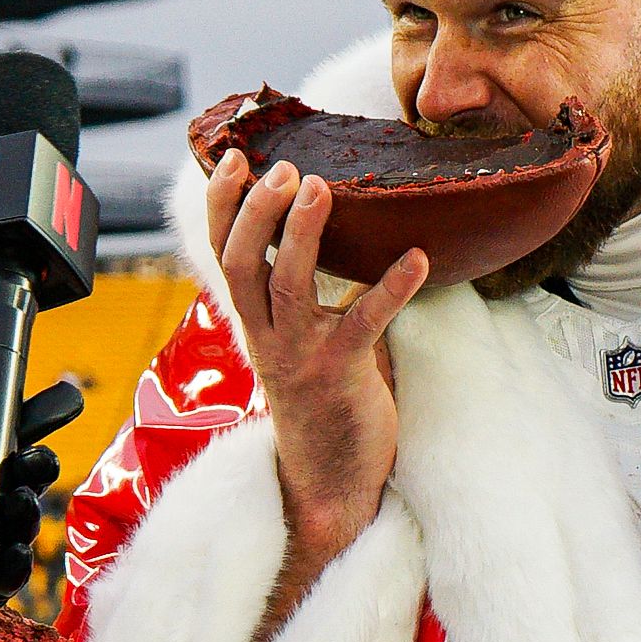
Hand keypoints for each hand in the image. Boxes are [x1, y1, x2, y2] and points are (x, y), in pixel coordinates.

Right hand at [209, 152, 421, 558]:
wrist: (331, 482)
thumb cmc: (324, 400)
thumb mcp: (300, 340)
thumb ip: (304, 293)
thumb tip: (333, 232)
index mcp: (255, 322)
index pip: (223, 255)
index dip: (222, 206)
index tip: (232, 159)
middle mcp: (268, 335)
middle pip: (243, 264)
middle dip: (256, 212)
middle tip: (281, 170)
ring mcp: (301, 356)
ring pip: (289, 287)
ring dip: (302, 234)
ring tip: (319, 187)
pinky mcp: (342, 374)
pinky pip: (365, 323)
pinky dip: (392, 287)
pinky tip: (417, 258)